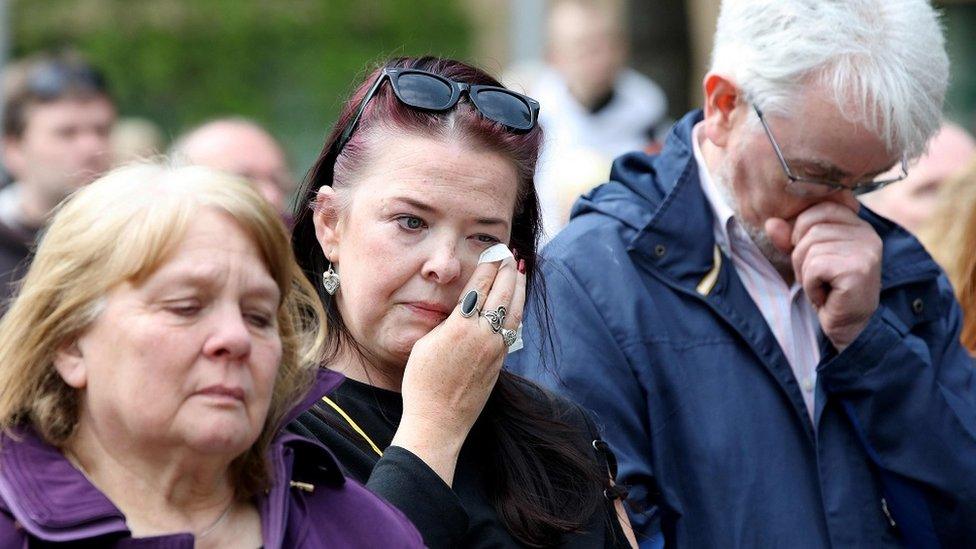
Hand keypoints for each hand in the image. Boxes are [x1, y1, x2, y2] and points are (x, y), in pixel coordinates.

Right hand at [390, 255, 524, 484]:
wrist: (438, 421)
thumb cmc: (422, 383)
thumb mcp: (425, 344)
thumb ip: (446, 324)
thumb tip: (461, 309)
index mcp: (460, 326)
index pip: (480, 285)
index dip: (489, 264)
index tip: (495, 250)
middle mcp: (483, 335)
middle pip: (502, 293)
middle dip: (508, 270)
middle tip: (511, 254)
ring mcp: (495, 350)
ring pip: (514, 311)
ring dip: (519, 288)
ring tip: (521, 272)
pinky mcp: (500, 363)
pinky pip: (513, 329)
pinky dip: (517, 310)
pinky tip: (516, 304)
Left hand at [766, 201, 881, 350]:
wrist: (847, 327)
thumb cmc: (828, 291)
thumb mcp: (806, 260)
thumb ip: (790, 239)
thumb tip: (770, 223)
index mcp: (858, 226)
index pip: (821, 208)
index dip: (802, 229)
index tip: (809, 254)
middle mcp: (867, 234)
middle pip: (811, 229)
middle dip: (800, 256)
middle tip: (815, 277)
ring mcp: (866, 251)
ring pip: (811, 248)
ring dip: (806, 274)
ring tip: (822, 287)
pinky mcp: (858, 270)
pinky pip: (815, 267)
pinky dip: (811, 286)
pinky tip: (825, 296)